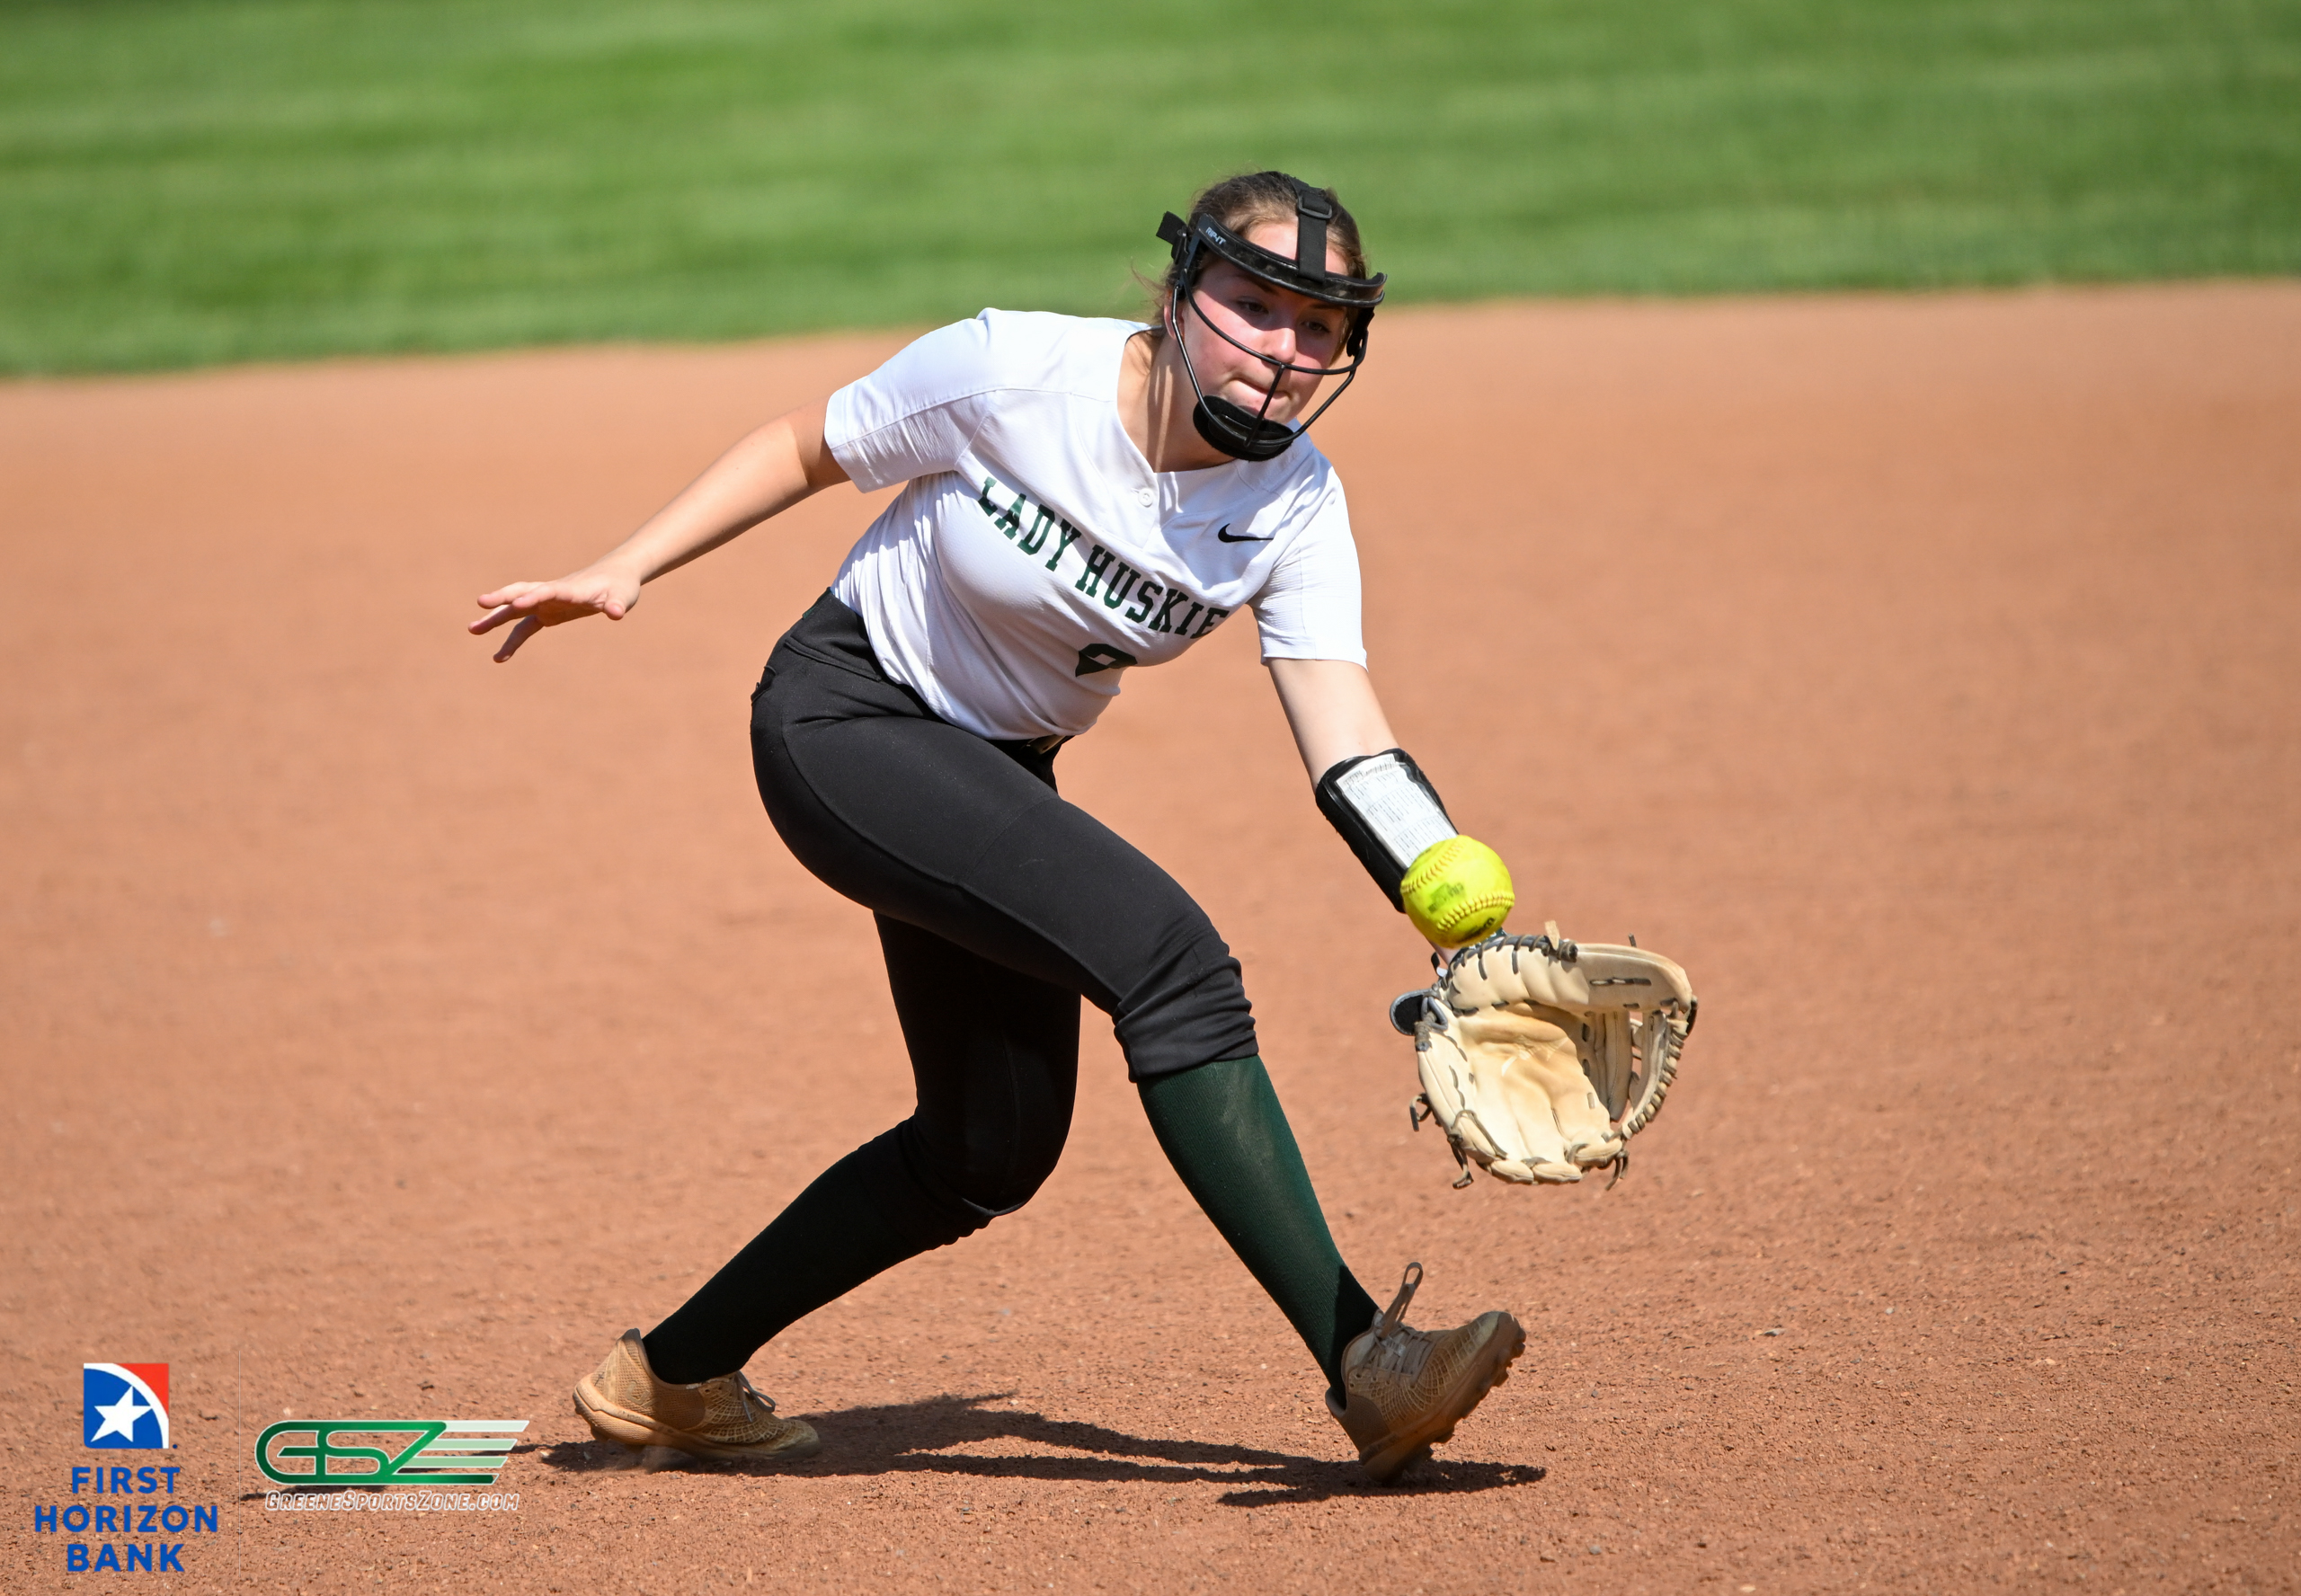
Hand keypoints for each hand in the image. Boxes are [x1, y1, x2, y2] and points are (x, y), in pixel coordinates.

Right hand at [469, 566, 642, 661]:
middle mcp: (553, 593)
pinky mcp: (547, 613)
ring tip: (472, 629)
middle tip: (481, 603)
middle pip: (523, 592)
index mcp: (571, 588)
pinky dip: (512, 640)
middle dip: (503, 598)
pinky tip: (500, 657)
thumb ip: (617, 605)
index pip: (550, 591)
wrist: (615, 577)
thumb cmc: (620, 586)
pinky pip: (524, 627)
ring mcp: (547, 602)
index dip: (534, 596)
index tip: (518, 602)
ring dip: (495, 619)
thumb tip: (617, 613)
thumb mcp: (623, 596)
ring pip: (516, 609)